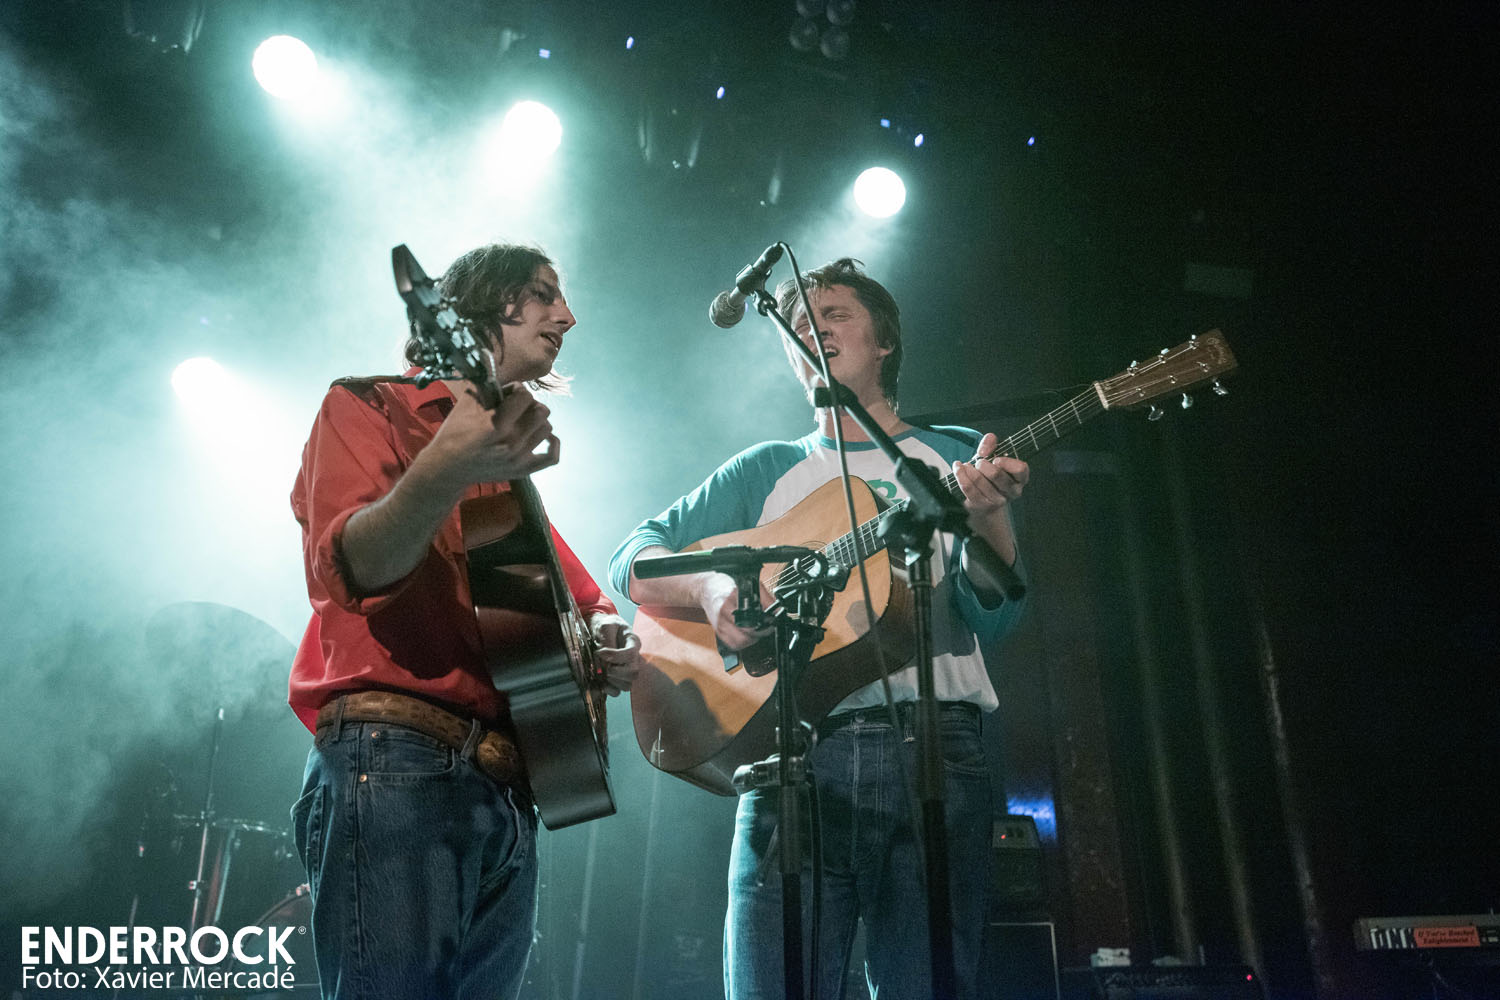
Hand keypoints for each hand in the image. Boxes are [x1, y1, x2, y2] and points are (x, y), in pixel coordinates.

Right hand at [423, 383, 559, 491]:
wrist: (448, 467)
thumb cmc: (454, 433)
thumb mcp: (465, 404)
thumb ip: (483, 383)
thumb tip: (490, 358)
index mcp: (496, 425)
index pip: (525, 396)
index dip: (518, 389)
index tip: (508, 393)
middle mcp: (510, 443)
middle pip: (542, 411)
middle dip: (531, 404)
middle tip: (517, 407)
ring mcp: (518, 459)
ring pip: (547, 429)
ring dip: (538, 421)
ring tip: (523, 421)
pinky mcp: (522, 470)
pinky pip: (552, 457)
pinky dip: (552, 444)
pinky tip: (544, 437)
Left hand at [590, 612, 641, 696]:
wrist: (601, 628)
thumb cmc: (605, 625)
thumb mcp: (605, 626)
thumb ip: (607, 640)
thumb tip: (604, 657)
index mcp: (633, 642)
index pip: (631, 654)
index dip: (615, 656)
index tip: (600, 652)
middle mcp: (634, 658)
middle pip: (633, 673)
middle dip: (616, 672)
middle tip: (603, 665)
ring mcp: (627, 669)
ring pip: (627, 685)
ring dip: (612, 681)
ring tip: (601, 672)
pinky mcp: (618, 678)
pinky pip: (618, 691)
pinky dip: (608, 690)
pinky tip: (600, 682)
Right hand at [698, 573, 773, 651]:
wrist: (708, 589)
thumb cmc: (728, 586)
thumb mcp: (749, 585)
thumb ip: (764, 598)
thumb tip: (777, 611)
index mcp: (730, 601)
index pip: (750, 620)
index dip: (764, 623)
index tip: (772, 620)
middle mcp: (723, 615)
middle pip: (747, 635)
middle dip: (761, 631)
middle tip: (766, 624)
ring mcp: (719, 626)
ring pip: (741, 643)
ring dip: (753, 638)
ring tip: (756, 628)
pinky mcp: (719, 633)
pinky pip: (735, 645)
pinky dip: (744, 641)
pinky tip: (746, 631)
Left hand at [953, 432, 1028, 529]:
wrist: (984, 495)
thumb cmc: (992, 471)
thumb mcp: (994, 455)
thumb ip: (990, 443)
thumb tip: (983, 450)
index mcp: (1021, 478)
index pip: (1020, 469)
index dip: (1007, 463)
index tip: (996, 459)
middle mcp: (1012, 491)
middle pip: (996, 475)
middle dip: (983, 464)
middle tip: (979, 462)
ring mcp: (997, 501)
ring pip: (980, 481)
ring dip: (969, 469)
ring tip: (966, 465)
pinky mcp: (981, 506)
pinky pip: (968, 488)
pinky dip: (960, 475)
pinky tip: (959, 468)